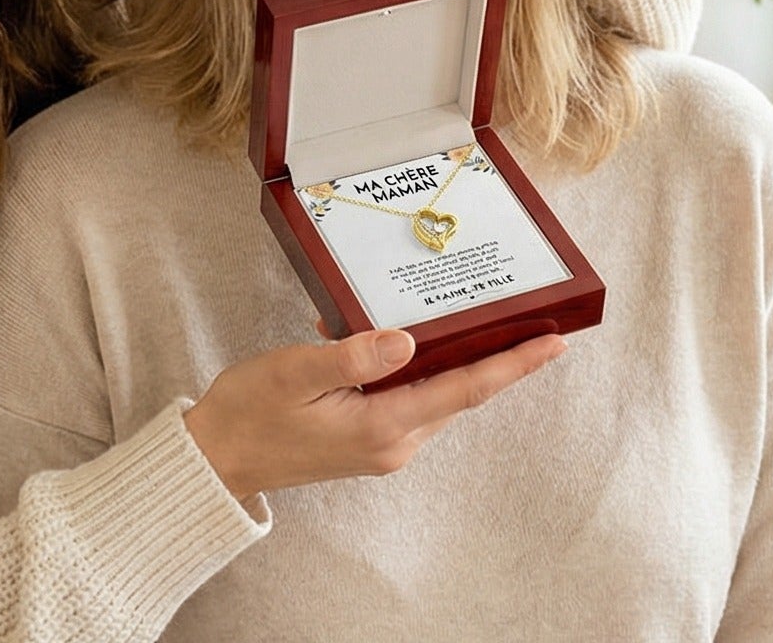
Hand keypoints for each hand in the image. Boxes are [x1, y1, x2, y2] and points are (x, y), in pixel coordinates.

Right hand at [182, 327, 565, 501]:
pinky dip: (417, 365)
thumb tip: (406, 340)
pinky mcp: (369, 438)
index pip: (464, 389)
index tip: (554, 344)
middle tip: (529, 315)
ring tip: (475, 316)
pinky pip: (409, 396)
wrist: (218, 457)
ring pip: (436, 392)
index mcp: (383, 427)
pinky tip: (401, 336)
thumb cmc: (251, 412)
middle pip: (460, 390)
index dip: (513, 365)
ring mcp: (383, 444)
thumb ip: (354, 356)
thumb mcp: (297, 373)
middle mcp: (394, 443)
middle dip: (496, 355)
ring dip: (454, 357)